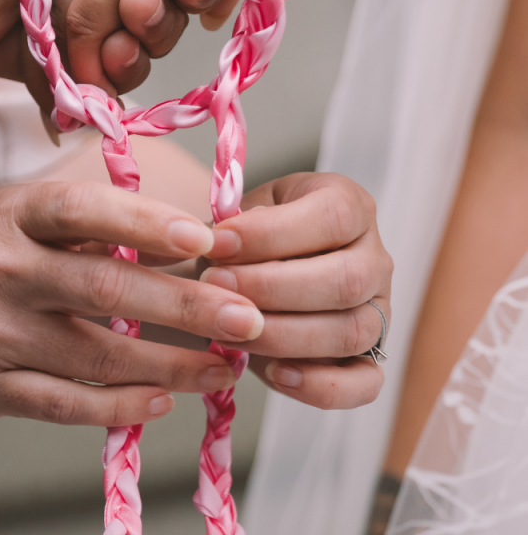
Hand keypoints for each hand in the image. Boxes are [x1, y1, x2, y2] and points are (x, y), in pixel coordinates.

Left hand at [0, 0, 232, 95]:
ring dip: (126, 63)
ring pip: (117, 57)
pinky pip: (65, 85)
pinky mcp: (28, 55)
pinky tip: (88, 100)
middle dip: (158, 24)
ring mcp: (61, 17)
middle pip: (151, 15)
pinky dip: (79, 99)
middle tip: (142, 12)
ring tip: (111, 55)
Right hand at [0, 181, 263, 424]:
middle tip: (246, 317)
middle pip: (107, 288)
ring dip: (172, 364)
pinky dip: (122, 404)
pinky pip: (67, 404)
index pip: (86, 210)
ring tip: (224, 366)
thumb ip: (88, 227)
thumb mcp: (15, 217)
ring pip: (98, 354)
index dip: (148, 223)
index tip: (206, 240)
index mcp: (14, 215)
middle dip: (187, 305)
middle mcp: (2, 271)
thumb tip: (172, 243)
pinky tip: (164, 400)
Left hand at [201, 173, 392, 408]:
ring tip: (230, 328)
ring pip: (350, 331)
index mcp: (352, 207)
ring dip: (283, 335)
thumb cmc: (253, 236)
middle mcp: (375, 258)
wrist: (261, 267)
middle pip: (345, 279)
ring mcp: (378, 310)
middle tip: (214, 285)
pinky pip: (364, 383)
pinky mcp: (371, 357)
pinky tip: (277, 374)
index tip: (218, 242)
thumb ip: (236, 226)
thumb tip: (222, 244)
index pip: (332, 216)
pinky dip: (320, 386)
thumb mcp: (246, 214)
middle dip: (271, 287)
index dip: (271, 232)